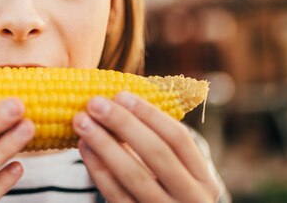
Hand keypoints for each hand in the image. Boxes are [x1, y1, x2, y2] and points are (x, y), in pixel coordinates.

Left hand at [72, 92, 219, 202]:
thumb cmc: (165, 192)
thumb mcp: (176, 174)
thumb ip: (157, 143)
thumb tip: (119, 100)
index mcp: (204, 180)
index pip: (179, 139)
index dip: (149, 114)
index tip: (120, 94)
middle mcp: (191, 199)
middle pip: (157, 154)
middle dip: (123, 124)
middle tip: (95, 102)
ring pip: (134, 176)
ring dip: (104, 143)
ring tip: (82, 121)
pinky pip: (115, 194)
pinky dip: (97, 168)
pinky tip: (84, 146)